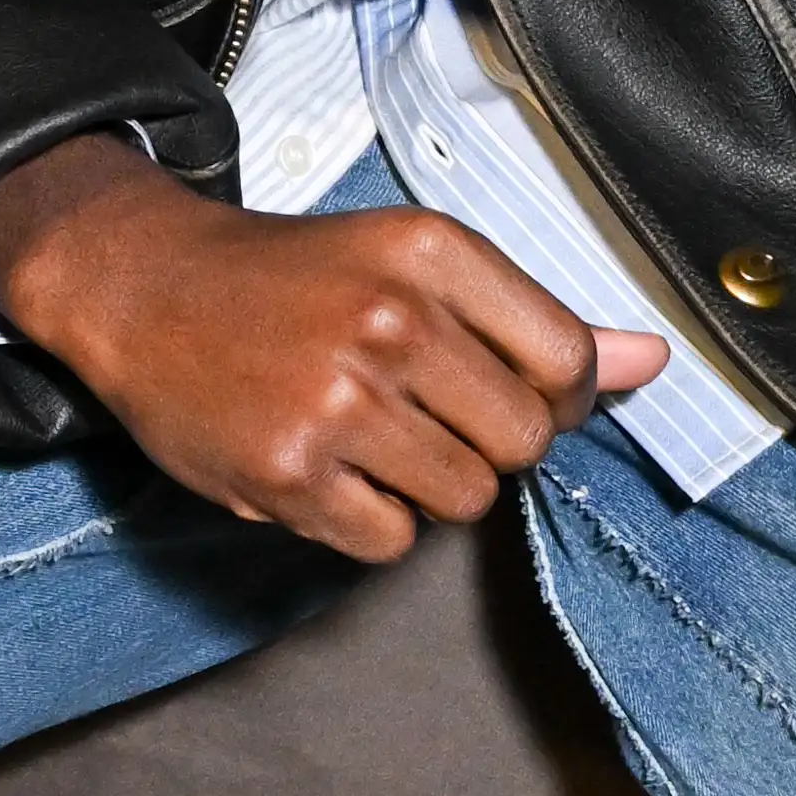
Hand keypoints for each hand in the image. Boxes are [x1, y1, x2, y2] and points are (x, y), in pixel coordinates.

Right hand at [0, 144, 661, 560]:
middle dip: (486, 445)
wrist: (145, 289)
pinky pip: (391, 542)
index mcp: (431, 253)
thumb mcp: (412, 266)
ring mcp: (338, 402)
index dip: (554, 399)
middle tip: (424, 417)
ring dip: (426, 486)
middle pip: (523, 442)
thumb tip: (650, 361)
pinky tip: (328, 471)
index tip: (510, 393)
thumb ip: (531, 319)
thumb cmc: (290, 280)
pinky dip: (367, 522)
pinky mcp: (290, 474)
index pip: (566, 362)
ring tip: (368, 438)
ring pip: (463, 499)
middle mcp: (390, 321)